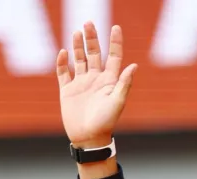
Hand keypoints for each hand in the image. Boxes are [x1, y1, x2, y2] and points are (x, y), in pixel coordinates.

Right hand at [57, 22, 136, 148]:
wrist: (89, 138)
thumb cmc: (106, 122)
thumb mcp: (117, 102)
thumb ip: (124, 84)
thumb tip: (134, 65)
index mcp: (110, 81)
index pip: (114, 56)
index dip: (115, 42)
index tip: (115, 27)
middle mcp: (96, 79)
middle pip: (94, 53)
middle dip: (92, 38)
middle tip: (88, 22)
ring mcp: (81, 84)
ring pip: (79, 59)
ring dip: (78, 46)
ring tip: (76, 32)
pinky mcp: (68, 90)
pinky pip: (64, 73)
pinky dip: (62, 62)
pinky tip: (63, 52)